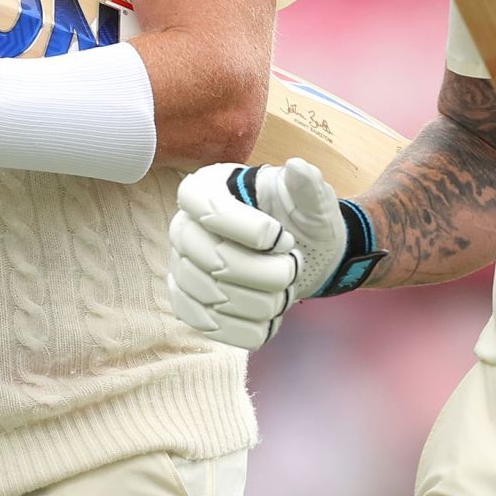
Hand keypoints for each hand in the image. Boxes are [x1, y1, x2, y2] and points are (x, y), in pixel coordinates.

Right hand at [167, 159, 350, 350]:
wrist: (304, 254)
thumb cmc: (302, 218)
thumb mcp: (313, 198)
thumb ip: (308, 184)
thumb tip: (299, 167)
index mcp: (209, 188)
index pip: (208, 210)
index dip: (248, 230)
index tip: (282, 238)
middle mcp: (186, 226)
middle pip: (212, 260)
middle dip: (264, 273)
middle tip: (293, 268)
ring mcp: (183, 266)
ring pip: (211, 296)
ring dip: (260, 303)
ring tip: (285, 293)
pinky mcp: (189, 301)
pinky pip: (204, 323)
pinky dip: (243, 329)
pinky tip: (268, 322)